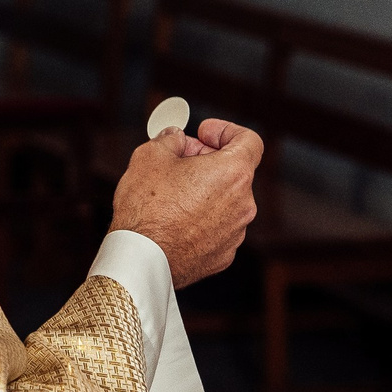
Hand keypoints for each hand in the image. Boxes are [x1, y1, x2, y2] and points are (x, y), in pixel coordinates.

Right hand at [110, 118, 261, 286]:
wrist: (141, 260)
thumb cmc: (146, 209)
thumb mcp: (151, 156)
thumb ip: (171, 139)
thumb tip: (176, 139)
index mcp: (233, 173)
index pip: (250, 141)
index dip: (226, 131)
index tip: (205, 133)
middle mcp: (243, 204)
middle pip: (235, 171)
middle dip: (208, 160)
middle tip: (179, 159)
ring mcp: (236, 232)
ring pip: (226, 201)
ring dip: (205, 191)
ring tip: (171, 192)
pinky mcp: (224, 255)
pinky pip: (217, 227)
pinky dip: (202, 218)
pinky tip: (175, 219)